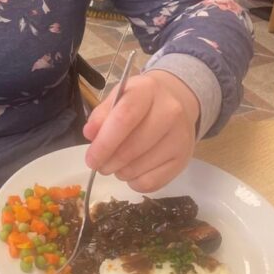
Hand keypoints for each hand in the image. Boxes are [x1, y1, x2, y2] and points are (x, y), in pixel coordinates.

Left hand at [83, 70, 200, 192]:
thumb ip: (101, 115)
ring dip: (119, 172)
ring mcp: (180, 137)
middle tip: (98, 164)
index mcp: (148, 90)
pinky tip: (131, 171)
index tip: (90, 159)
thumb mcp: (118, 97)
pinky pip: (152, 182)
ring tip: (115, 164)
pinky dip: (134, 182)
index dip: (103, 143)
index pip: (124, 118)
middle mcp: (170, 112)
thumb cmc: (140, 101)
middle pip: (131, 147)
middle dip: (108, 162)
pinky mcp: (183, 159)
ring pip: (139, 168)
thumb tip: (90, 135)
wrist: (176, 102)